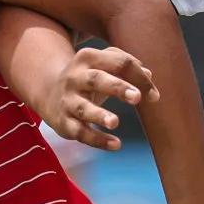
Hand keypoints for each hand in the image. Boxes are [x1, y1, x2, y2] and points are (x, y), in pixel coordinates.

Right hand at [37, 45, 157, 152]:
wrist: (49, 93)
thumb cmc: (87, 78)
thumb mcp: (103, 66)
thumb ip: (125, 66)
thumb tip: (148, 73)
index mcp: (89, 58)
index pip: (119, 63)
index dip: (139, 78)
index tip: (154, 96)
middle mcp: (76, 78)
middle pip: (97, 79)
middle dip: (117, 87)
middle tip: (136, 97)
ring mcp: (68, 101)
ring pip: (84, 108)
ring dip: (99, 115)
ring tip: (115, 122)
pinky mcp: (64, 122)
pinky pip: (81, 132)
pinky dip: (97, 140)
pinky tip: (115, 145)